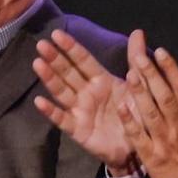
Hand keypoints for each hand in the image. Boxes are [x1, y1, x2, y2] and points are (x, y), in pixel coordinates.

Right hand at [32, 29, 136, 172]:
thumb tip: (138, 31)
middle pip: (68, 73)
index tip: (57, 33)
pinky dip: (51, 111)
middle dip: (55, 59)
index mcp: (101, 80)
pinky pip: (62, 119)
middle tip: (41, 44)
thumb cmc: (136, 113)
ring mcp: (80, 110)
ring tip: (37, 64)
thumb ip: (136, 59)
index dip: (70, 47)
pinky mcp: (77, 129)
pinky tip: (39, 101)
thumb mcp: (139, 84)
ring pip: (62, 91)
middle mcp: (87, 93)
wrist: (139, 145)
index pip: (83, 60)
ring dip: (49, 78)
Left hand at [119, 33, 177, 177]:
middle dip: (152, 74)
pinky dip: (131, 122)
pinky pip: (140, 137)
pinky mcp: (152, 157)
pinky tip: (121, 107)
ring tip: (129, 74)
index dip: (171, 68)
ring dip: (140, 93)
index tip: (160, 51)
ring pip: (151, 113)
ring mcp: (165, 141)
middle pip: (165, 95)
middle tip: (139, 55)